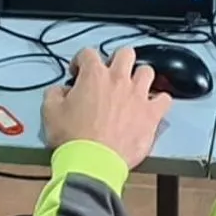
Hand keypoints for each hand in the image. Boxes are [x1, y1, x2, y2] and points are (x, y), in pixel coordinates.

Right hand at [43, 47, 171, 169]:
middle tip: (111, 75)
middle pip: (125, 53)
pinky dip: (159, 100)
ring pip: (147, 71)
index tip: (79, 73)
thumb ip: (54, 93)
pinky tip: (152, 106)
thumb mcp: (50, 112)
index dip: (81, 61)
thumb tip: (61, 90)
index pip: (88, 53)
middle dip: (117, 60)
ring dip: (140, 77)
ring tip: (133, 88)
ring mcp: (138, 95)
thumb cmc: (72, 138)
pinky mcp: (151, 114)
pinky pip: (165, 98)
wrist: (92, 162)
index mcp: (93, 75)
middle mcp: (118, 79)